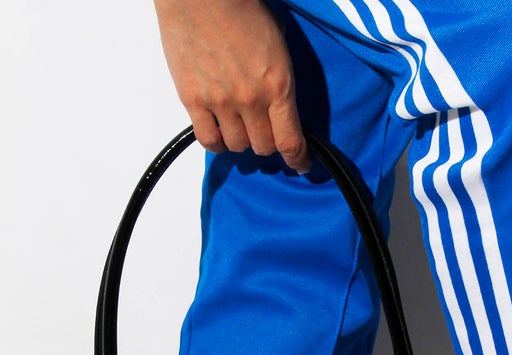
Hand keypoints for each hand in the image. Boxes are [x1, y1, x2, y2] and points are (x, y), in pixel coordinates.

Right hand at [152, 0, 310, 171]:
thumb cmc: (240, 8)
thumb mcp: (277, 45)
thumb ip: (279, 82)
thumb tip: (280, 107)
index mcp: (278, 86)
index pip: (291, 142)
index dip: (297, 160)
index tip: (300, 164)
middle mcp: (251, 100)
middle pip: (264, 147)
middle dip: (267, 143)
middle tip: (263, 131)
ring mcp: (221, 102)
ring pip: (237, 146)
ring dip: (241, 140)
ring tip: (238, 124)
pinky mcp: (193, 100)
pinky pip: (208, 140)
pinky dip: (216, 143)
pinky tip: (218, 133)